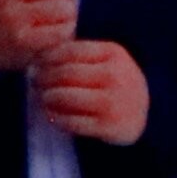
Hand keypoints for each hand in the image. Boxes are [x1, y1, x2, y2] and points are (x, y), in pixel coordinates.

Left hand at [33, 36, 151, 146]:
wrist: (143, 117)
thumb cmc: (115, 84)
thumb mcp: (106, 62)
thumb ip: (80, 56)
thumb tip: (39, 57)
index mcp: (113, 54)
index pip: (70, 51)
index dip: (47, 57)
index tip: (36, 62)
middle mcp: (116, 76)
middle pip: (67, 74)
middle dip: (44, 77)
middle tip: (34, 81)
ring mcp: (114, 102)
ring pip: (67, 97)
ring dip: (47, 97)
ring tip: (41, 97)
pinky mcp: (110, 126)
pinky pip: (74, 121)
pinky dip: (57, 118)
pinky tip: (51, 115)